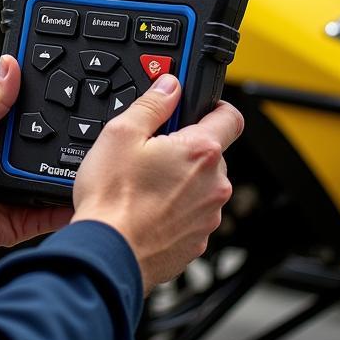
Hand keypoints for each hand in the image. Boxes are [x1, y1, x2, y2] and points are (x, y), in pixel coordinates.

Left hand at [0, 56, 71, 254]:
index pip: (28, 106)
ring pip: (50, 177)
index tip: (76, 86)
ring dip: (67, 174)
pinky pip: (46, 214)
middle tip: (90, 132)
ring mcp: (12, 185)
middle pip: (48, 143)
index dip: (50, 98)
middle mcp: (6, 155)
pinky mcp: (15, 216)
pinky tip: (79, 201)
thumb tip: (11, 62)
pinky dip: (62, 209)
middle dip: (67, 139)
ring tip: (90, 165)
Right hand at [72, 75, 242, 292]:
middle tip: (151, 150)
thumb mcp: (121, 133)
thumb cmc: (113, 198)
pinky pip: (191, 214)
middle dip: (185, 147)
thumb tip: (169, 86)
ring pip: (201, 186)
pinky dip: (174, 208)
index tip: (196, 107)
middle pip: (211, 153)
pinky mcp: (197, 242)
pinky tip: (145, 208)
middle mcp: (214, 185)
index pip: (230, 116)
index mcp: (201, 152)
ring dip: (180, 180)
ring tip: (142, 184)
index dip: (214, 106)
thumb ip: (152, 104)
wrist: (109, 253)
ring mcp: (208, 217)